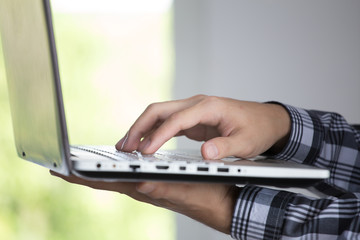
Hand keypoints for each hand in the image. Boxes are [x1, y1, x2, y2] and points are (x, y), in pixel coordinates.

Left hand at [50, 171, 239, 233]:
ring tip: (80, 164)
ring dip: (96, 170)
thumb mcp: (186, 189)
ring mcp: (147, 186)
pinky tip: (114, 165)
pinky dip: (115, 169)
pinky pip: (128, 175)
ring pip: (115, 177)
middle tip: (59, 166)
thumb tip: (140, 184)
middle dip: (82, 173)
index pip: (104, 182)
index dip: (80, 176)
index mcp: (144, 189)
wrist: (222, 202)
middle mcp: (141, 188)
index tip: (57, 170)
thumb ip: (163, 188)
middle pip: (104, 180)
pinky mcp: (155, 183)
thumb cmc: (208, 195)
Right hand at [116, 95, 290, 158]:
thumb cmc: (257, 129)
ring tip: (126, 146)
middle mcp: (197, 104)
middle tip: (123, 147)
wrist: (266, 120)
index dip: (158, 136)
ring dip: (141, 129)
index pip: (176, 120)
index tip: (144, 152)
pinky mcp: (192, 119)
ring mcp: (193, 110)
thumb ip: (225, 148)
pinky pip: (166, 123)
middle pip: (159, 110)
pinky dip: (152, 132)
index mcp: (209, 107)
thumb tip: (205, 154)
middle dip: (139, 127)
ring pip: (159, 115)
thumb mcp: (246, 142)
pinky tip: (144, 144)